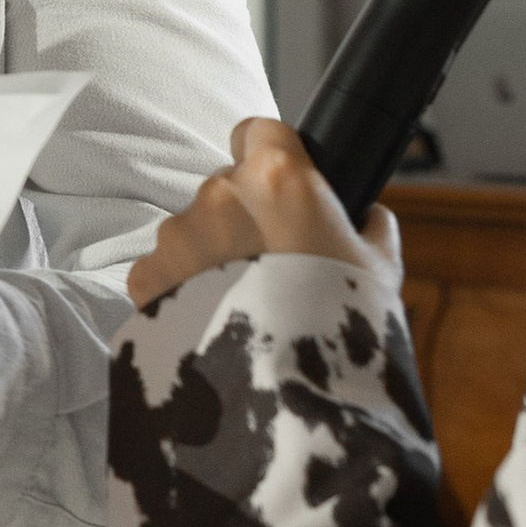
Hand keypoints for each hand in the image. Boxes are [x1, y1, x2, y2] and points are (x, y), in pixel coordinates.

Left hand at [126, 116, 401, 313]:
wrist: (284, 395)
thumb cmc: (341, 330)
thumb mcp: (379, 270)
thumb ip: (369, 228)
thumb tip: (368, 216)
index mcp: (279, 176)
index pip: (258, 131)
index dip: (269, 154)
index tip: (278, 183)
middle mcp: (220, 193)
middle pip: (227, 186)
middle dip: (244, 216)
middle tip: (272, 267)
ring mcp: (178, 234)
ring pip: (193, 229)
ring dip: (211, 254)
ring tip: (243, 305)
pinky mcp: (146, 275)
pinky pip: (165, 269)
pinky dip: (182, 290)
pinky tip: (212, 322)